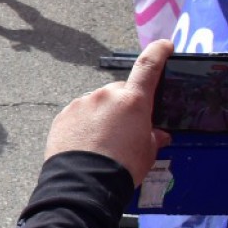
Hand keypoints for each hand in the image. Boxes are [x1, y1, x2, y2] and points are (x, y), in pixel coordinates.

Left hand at [43, 39, 171, 183]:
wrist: (84, 182)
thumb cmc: (123, 167)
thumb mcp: (147, 152)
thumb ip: (153, 137)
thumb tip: (158, 134)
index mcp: (133, 101)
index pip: (148, 67)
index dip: (158, 52)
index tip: (164, 45)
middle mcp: (106, 95)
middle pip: (121, 91)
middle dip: (126, 104)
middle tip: (127, 127)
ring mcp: (82, 103)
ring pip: (98, 102)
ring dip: (104, 114)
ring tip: (104, 141)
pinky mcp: (64, 115)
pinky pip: (80, 113)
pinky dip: (85, 122)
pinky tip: (87, 142)